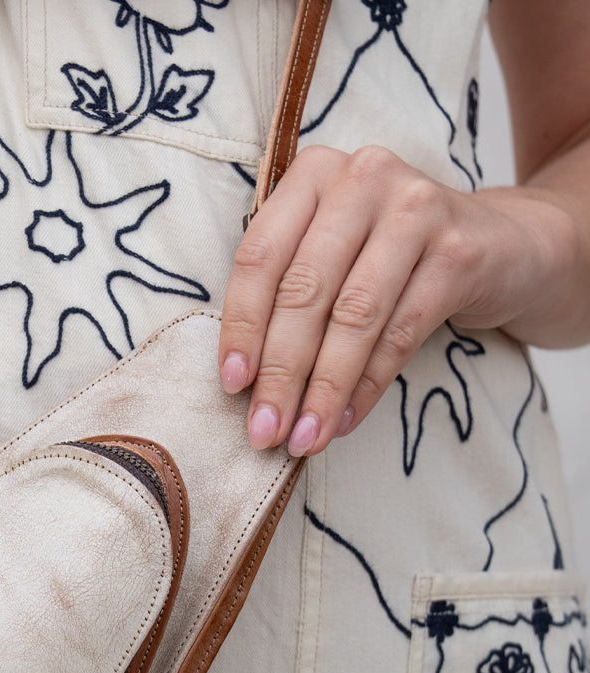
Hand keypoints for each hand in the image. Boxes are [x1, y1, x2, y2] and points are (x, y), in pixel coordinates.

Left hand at [217, 144, 574, 456]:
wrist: (500, 244)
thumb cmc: (387, 256)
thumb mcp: (331, 253)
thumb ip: (286, 293)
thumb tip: (245, 384)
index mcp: (314, 174)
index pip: (260, 257)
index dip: (242, 327)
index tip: (232, 386)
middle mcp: (364, 178)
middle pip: (304, 291)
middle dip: (280, 373)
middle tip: (264, 431)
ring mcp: (417, 208)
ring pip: (353, 317)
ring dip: (323, 390)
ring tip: (303, 438)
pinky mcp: (459, 251)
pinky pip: (401, 333)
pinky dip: (367, 386)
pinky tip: (344, 421)